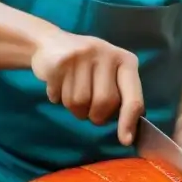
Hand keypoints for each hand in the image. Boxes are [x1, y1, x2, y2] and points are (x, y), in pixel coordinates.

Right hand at [31, 31, 143, 145]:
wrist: (50, 42)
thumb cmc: (87, 65)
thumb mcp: (110, 74)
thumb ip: (121, 97)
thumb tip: (128, 134)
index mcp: (126, 61)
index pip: (132, 97)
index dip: (128, 121)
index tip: (125, 140)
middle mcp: (106, 54)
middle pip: (103, 104)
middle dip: (94, 114)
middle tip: (88, 107)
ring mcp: (82, 56)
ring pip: (78, 103)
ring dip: (73, 107)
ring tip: (70, 90)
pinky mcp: (59, 62)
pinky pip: (59, 97)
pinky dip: (56, 98)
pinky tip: (58, 84)